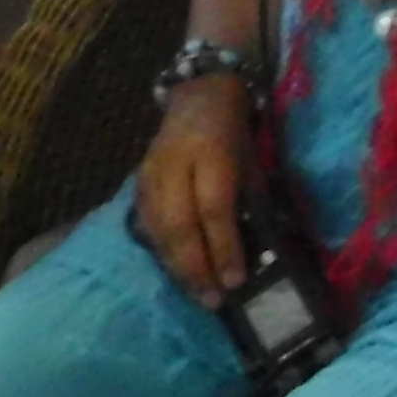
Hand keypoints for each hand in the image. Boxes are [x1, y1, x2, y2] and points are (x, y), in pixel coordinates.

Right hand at [133, 77, 254, 304]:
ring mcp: (151, 171)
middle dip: (196, 267)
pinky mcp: (139, 181)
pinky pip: (146, 223)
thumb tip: (258, 254)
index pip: (213, 206)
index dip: (224, 246)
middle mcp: (175, 161)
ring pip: (157, 227)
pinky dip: (162, 252)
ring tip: (198, 294)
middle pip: (179, 223)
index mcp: (210, 150)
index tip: (235, 281)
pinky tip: (178, 273)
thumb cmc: (234, 134)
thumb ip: (249, 202)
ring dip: (177, 267)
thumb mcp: (251, 160)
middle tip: (214, 300)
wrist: (198, 96)